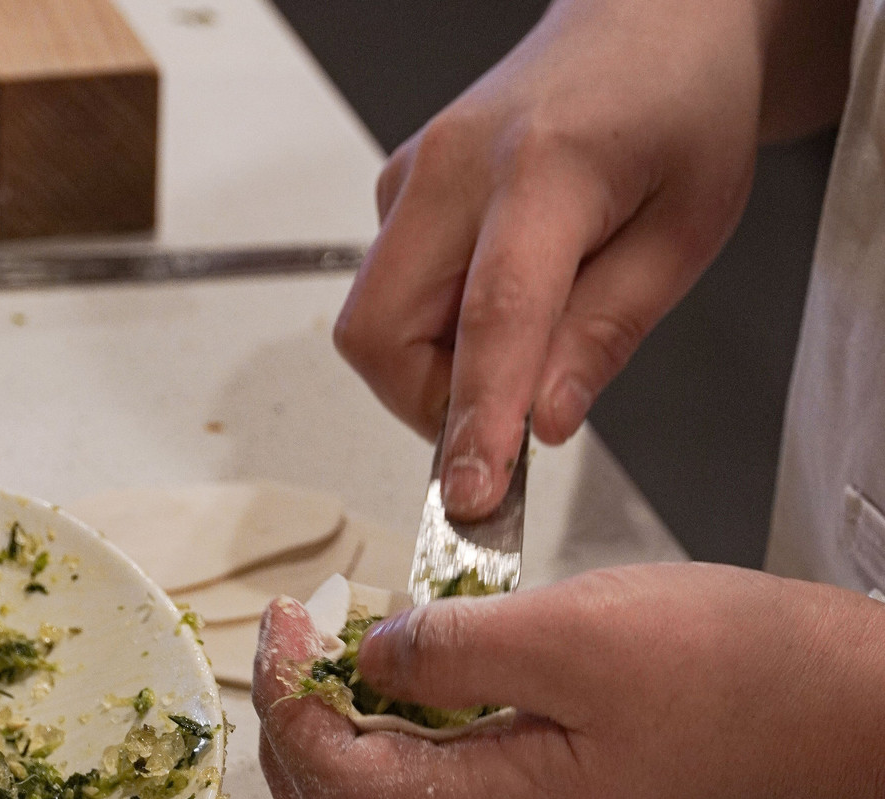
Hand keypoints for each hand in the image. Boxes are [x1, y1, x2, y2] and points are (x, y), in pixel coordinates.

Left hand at [253, 564, 884, 798]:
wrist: (827, 706)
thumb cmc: (731, 675)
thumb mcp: (577, 635)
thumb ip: (455, 649)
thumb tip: (370, 651)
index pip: (337, 778)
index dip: (288, 696)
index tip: (281, 621)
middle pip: (346, 797)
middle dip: (299, 710)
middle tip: (295, 627)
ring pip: (386, 787)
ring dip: (341, 716)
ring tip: (336, 640)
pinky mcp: (543, 790)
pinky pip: (439, 771)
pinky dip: (398, 719)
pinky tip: (402, 667)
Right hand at [333, 0, 769, 518]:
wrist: (644, 25)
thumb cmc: (679, 110)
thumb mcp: (683, 234)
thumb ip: (604, 334)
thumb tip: (539, 420)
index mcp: (542, 168)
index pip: (491, 317)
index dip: (475, 417)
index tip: (471, 494)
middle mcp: (450, 166)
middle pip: (377, 331)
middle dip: (428, 403)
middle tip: (506, 410)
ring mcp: (413, 174)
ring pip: (373, 320)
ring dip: (433, 367)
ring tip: (522, 336)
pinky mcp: (400, 188)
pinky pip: (389, 290)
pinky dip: (433, 329)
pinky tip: (497, 294)